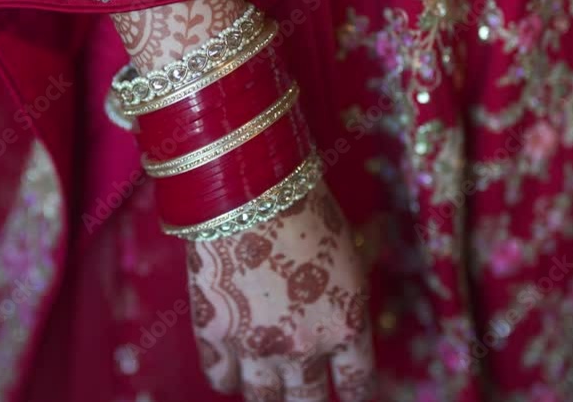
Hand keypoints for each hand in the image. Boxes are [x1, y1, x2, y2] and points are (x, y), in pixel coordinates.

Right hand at [185, 182, 374, 400]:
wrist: (251, 191)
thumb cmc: (306, 209)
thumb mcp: (347, 259)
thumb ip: (343, 303)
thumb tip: (338, 326)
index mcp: (346, 326)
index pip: (357, 386)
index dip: (352, 395)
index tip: (347, 396)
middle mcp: (304, 347)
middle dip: (306, 401)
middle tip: (303, 394)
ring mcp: (256, 346)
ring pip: (262, 399)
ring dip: (266, 394)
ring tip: (266, 389)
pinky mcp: (215, 334)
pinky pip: (220, 377)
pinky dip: (226, 376)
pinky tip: (230, 370)